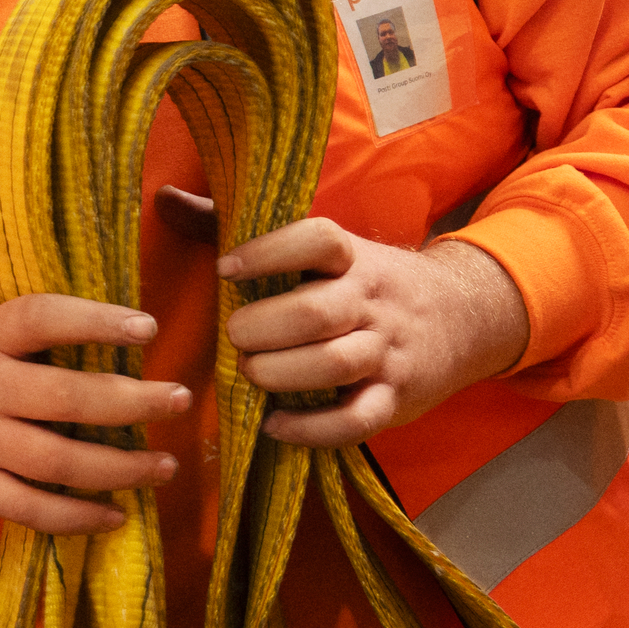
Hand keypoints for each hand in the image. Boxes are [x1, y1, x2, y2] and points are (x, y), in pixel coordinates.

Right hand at [0, 286, 192, 532]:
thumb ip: (18, 309)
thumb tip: (100, 291)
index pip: (41, 319)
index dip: (95, 320)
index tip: (146, 327)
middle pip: (64, 399)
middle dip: (132, 401)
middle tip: (180, 399)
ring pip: (57, 462)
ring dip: (121, 468)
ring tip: (165, 464)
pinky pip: (30, 509)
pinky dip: (77, 517)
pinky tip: (116, 514)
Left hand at [208, 208, 531, 448]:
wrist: (465, 317)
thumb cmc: (363, 281)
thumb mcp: (322, 249)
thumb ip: (237, 226)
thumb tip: (163, 199)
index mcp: (352, 257)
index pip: (319, 240)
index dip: (269, 252)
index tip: (226, 269)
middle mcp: (372, 301)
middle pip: (318, 311)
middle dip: (264, 327)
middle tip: (234, 335)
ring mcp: (387, 352)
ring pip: (338, 364)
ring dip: (282, 373)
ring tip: (250, 374)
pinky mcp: (396, 399)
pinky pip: (357, 419)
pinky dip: (312, 428)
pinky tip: (273, 425)